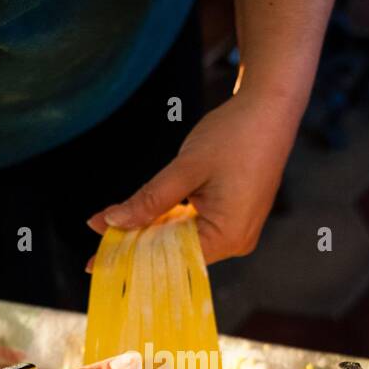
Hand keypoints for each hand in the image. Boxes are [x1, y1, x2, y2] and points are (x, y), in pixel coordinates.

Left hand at [86, 89, 302, 264]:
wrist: (271, 108)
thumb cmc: (234, 135)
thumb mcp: (185, 168)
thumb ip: (148, 199)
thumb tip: (110, 222)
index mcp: (229, 235)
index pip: (170, 258)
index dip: (131, 256)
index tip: (97, 260)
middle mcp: (236, 241)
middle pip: (176, 252)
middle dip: (137, 243)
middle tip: (98, 236)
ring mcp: (237, 230)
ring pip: (183, 239)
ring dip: (150, 230)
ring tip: (110, 226)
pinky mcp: (234, 217)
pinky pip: (195, 227)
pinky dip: (169, 220)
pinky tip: (141, 215)